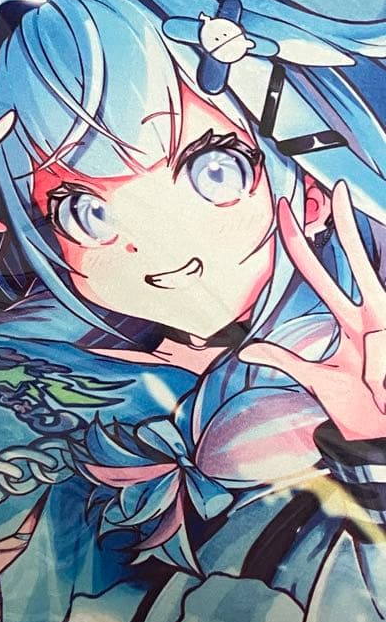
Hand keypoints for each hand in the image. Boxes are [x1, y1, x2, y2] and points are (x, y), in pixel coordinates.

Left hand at [239, 181, 385, 439]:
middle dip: (346, 223)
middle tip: (334, 189)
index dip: (299, 242)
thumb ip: (284, 360)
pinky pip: (383, 346)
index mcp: (353, 318)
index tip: (286, 210)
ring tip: (374, 375)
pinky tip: (380, 376)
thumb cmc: (359, 406)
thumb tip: (248, 351)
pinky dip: (380, 363)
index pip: (319, 270)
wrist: (384, 433)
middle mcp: (376, 311)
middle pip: (358, 257)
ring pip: (377, 314)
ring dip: (374, 363)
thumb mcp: (317, 379)